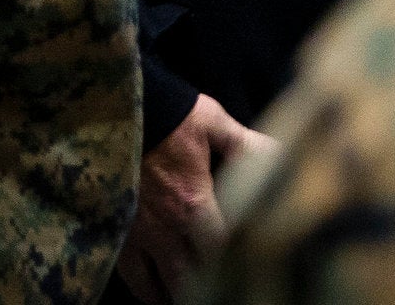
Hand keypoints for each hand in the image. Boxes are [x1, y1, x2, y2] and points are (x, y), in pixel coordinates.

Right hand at [117, 95, 277, 303]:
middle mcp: (166, 228)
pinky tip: (155, 292)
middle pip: (193, 276)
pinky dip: (146, 288)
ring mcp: (137, 234)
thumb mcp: (212, 123)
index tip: (248, 265)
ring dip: (178, 292)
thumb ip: (246, 145)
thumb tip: (282, 153)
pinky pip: (130, 274)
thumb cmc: (167, 113)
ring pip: (161, 283)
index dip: (237, 262)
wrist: (112, 108)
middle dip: (208, 285)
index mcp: (194, 204)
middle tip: (221, 287)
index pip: (224, 250)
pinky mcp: (116, 231)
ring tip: (191, 295)